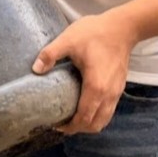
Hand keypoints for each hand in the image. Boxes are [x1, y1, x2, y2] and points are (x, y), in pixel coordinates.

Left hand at [33, 10, 137, 134]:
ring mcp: (117, 93)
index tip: (56, 124)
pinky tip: (84, 105)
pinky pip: (108, 110)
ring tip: (72, 116)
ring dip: (89, 123)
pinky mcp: (119, 88)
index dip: (70, 126)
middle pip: (95, 124)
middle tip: (61, 122)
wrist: (122, 28)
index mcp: (96, 87)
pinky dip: (97, 115)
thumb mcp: (68, 40)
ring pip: (104, 119)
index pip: (84, 118)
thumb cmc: (94, 33)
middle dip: (78, 128)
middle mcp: (109, 95)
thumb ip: (50, 55)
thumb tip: (35, 70)